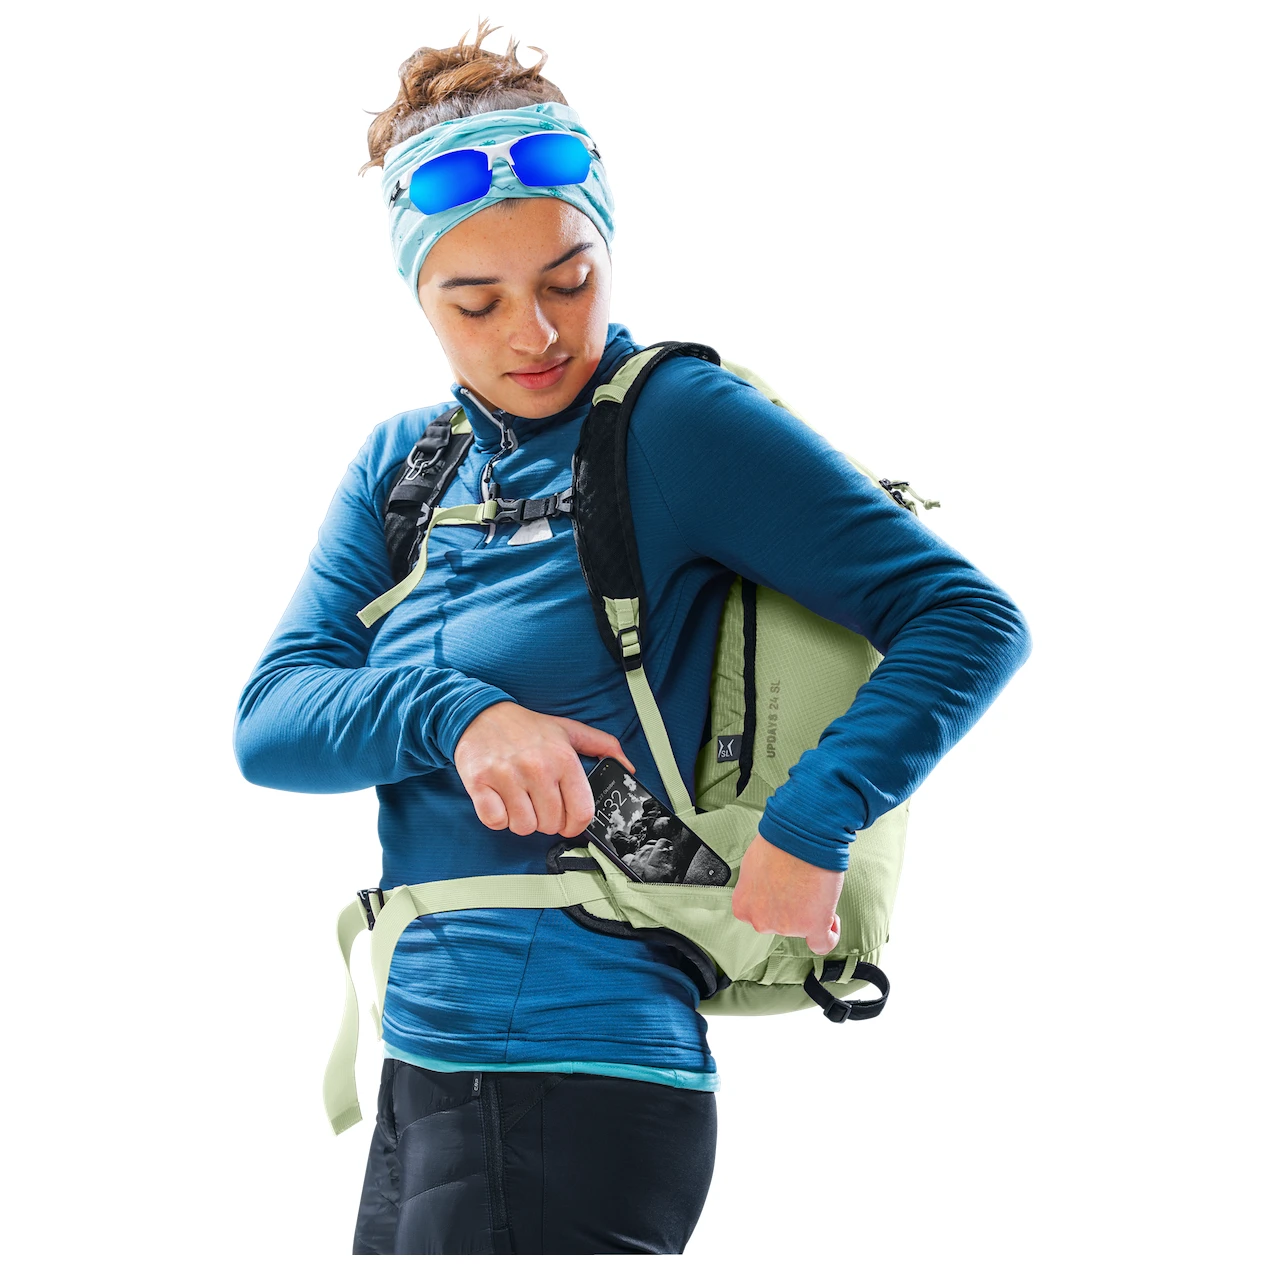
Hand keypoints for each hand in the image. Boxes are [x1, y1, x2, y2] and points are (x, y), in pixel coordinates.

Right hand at [453, 701, 634, 836]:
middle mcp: (537, 768)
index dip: (575, 825)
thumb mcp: (568, 730)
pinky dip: (498, 817)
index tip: (567, 822)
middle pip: (550, 825)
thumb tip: (627, 767)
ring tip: (519, 799)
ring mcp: (507, 777)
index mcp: (563, 759)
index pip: (581, 812)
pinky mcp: (480, 784)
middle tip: (538, 803)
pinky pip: (496, 821)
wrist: (480, 715)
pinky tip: (500, 800)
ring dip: (521, 820)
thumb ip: (602, 746)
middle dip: (546, 821)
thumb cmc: (526, 727)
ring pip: (524, 827)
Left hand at [731, 833, 843, 954]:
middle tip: (800, 880)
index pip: (759, 913)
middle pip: (780, 922)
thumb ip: (756, 886)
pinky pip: (823, 942)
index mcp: (743, 906)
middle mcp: (761, 921)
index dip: (773, 899)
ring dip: (810, 910)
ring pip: (802, 927)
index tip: (783, 886)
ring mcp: (787, 926)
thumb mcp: (752, 866)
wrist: (800, 835)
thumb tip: (767, 887)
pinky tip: (832, 920)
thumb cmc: (777, 841)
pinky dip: (829, 934)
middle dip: (790, 904)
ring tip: (814, 882)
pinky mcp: (813, 925)